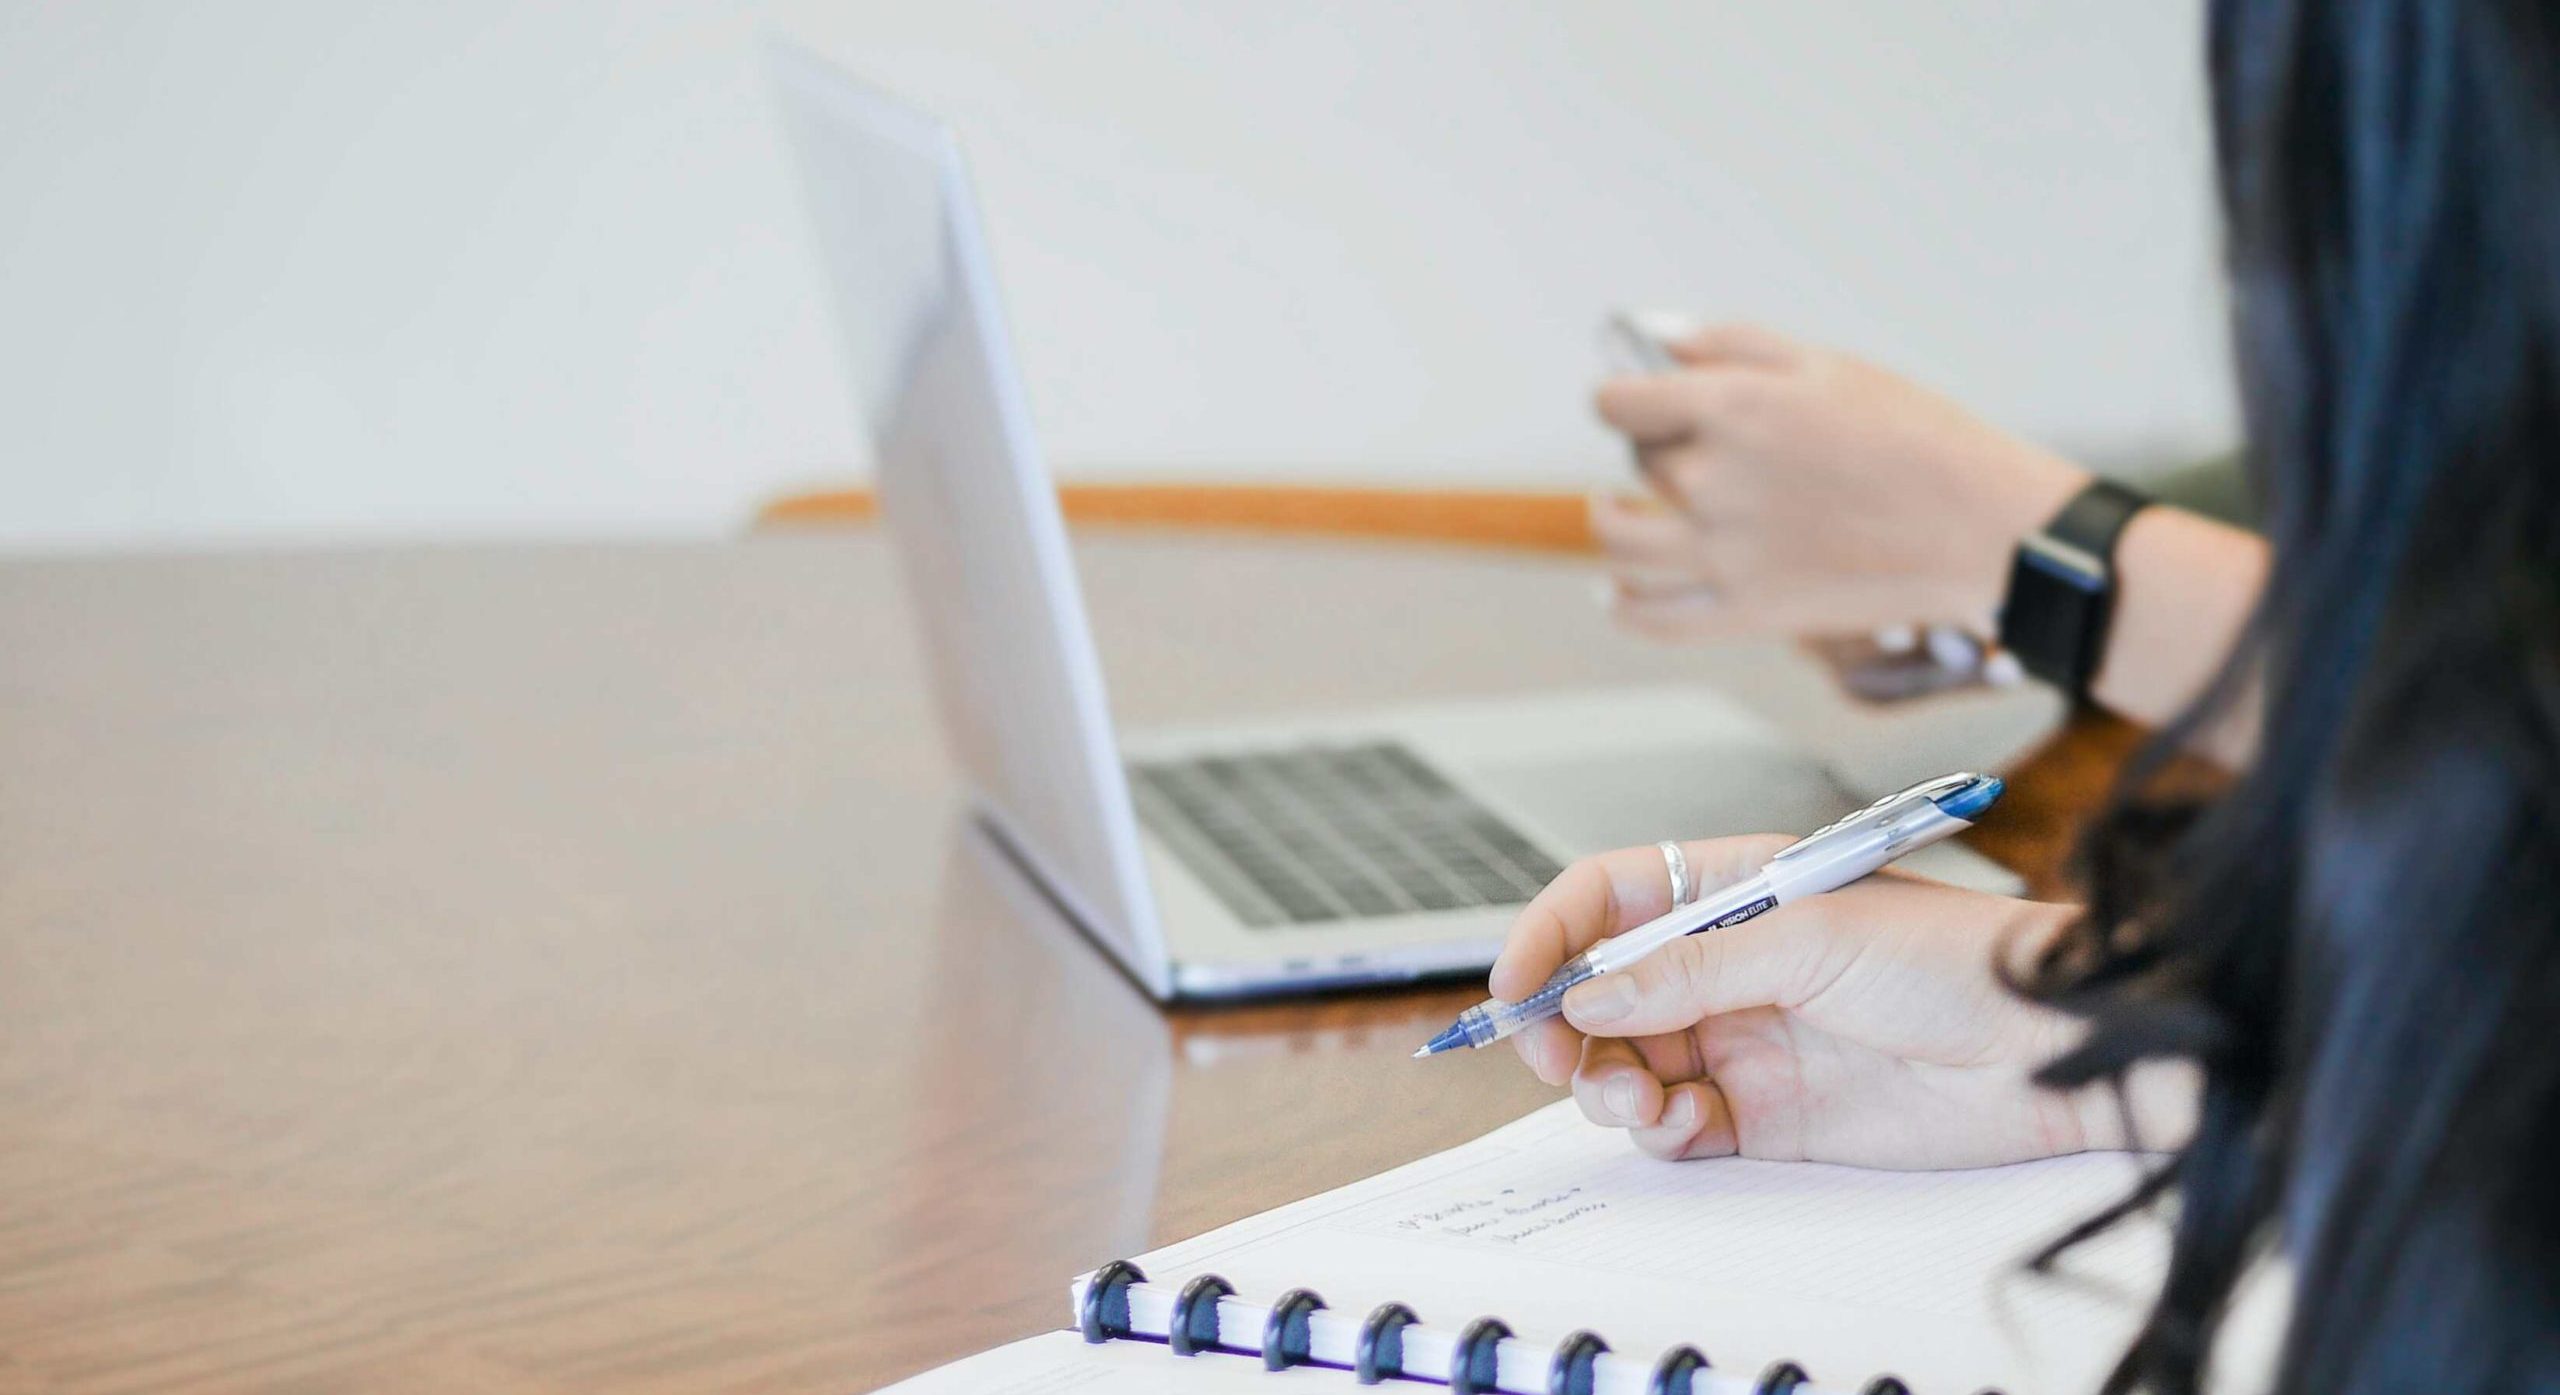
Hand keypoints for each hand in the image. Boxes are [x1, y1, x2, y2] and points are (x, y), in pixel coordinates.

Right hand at [1490, 836, 2174, 1168]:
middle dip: (1564, 1026)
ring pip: (1627, 1063)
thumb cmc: (1959, 958)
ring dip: (1607, 1084)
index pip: (1608, 899)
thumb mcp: (1810, 939)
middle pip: (1601, 991)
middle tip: (1557, 1059)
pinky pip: (1675, 1124)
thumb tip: (1589, 996)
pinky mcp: (1766, 1115)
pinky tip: (1680, 1124)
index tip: (1512, 986)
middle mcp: (1727, 964)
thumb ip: (1690, 971)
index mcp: (1733, 890)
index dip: (1550, 936)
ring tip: (1634, 1098)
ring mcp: (1743, 1039)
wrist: (2052, 1051)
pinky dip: (1657, 1129)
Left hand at [1590, 324, 2088, 643]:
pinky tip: (1619, 587)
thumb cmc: (1915, 437)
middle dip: (1656, 446)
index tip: (1636, 398)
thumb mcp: (1826, 365)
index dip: (1624, 395)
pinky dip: (1624, 604)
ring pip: (1621, 543)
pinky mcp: (1746, 612)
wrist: (1981, 528)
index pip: (1619, 402)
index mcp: (1731, 409)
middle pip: (1639, 461)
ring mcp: (1724, 554)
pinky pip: (1652, 617)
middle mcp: (1713, 481)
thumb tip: (1657, 342)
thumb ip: (1731, 346)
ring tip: (1617, 512)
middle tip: (1696, 446)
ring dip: (1611, 522)